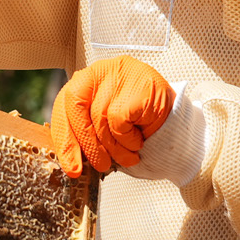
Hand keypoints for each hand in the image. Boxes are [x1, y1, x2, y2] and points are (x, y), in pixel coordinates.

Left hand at [50, 55, 174, 177]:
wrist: (176, 123)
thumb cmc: (135, 128)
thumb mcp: (105, 130)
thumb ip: (86, 136)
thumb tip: (68, 163)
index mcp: (84, 82)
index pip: (63, 108)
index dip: (64, 140)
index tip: (72, 167)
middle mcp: (98, 71)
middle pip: (77, 109)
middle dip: (87, 144)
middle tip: (101, 165)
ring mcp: (119, 74)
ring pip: (101, 119)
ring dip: (114, 147)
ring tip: (128, 155)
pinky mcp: (139, 84)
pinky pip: (121, 120)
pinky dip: (128, 139)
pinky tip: (139, 140)